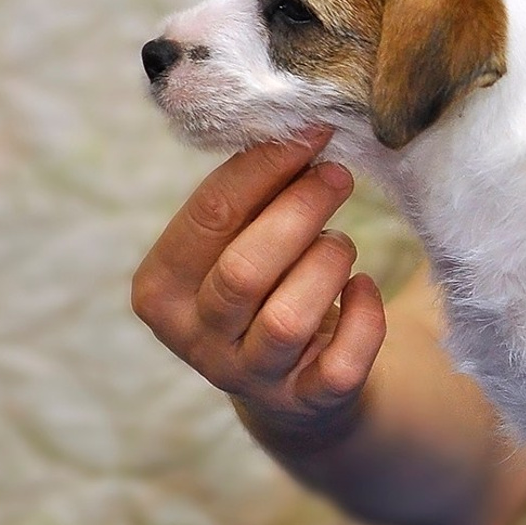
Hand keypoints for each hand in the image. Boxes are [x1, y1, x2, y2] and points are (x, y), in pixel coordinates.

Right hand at [131, 128, 387, 451]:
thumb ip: (251, 194)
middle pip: (245, 269)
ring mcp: (249, 378)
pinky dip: (365, 317)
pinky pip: (343, 363)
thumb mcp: (240, 241)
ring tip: (341, 245)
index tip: (312, 131)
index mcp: (160, 289)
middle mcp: (196, 340)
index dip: (266, 167)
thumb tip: (295, 120)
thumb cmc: (267, 285)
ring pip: (290, 318)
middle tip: (338, 176)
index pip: (208, 217)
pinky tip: (364, 290)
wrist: (298, 387)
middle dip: (301, 210)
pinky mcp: (306, 404)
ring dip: (328, 263)